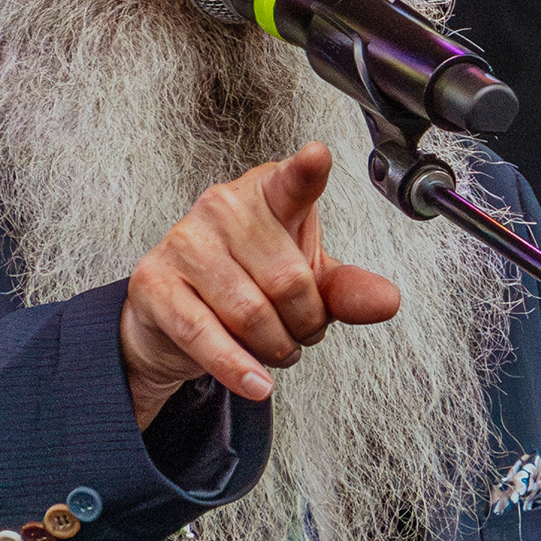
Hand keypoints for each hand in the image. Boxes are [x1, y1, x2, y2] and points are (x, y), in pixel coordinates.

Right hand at [118, 143, 401, 426]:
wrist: (176, 318)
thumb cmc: (247, 284)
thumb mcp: (306, 283)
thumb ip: (345, 290)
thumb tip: (386, 301)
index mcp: (267, 194)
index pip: (293, 183)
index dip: (306, 171)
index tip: (318, 156)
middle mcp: (222, 207)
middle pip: (287, 281)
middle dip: (305, 324)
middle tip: (301, 334)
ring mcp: (184, 242)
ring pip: (250, 313)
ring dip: (274, 348)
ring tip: (275, 349)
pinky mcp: (154, 283)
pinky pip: (204, 334)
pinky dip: (237, 368)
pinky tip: (256, 383)